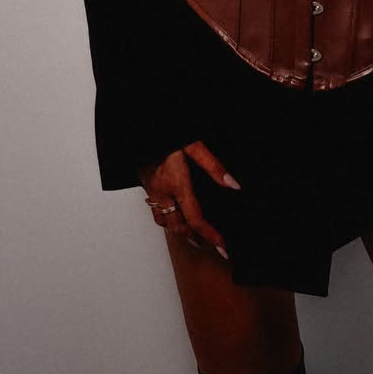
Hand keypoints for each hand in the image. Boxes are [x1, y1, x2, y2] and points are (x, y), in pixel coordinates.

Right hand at [138, 140, 241, 260]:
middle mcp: (161, 191)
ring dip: (180, 231)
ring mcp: (151, 189)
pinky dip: (167, 218)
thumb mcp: (194, 145)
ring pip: (163, 221)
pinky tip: (175, 214)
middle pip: (178, 226)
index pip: (195, 219)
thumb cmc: (166, 133)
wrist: (139, 127)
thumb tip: (233, 184)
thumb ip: (214, 166)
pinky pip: (155, 210)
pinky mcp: (145, 184)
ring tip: (195, 235)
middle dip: (196, 238)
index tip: (222, 246)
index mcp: (176, 183)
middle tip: (213, 243)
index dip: (210, 235)